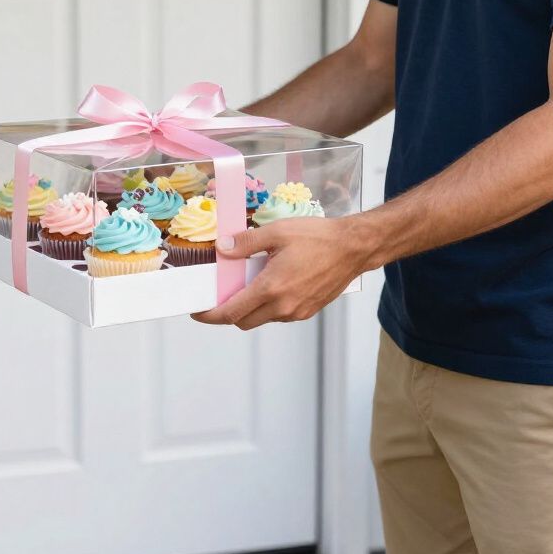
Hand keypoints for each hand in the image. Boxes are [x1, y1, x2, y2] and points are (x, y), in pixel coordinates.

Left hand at [191, 216, 369, 330]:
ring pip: (262, 319)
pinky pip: (279, 315)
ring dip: (249, 309)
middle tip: (218, 297)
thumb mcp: (277, 232)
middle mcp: (284, 306)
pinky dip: (267, 306)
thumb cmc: (319, 237)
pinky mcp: (308, 311)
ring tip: (246, 285)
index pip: (232, 313)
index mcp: (272, 288)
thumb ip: (246, 243)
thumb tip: (222, 248)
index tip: (198, 312)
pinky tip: (269, 285)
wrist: (354, 248)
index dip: (210, 315)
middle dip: (227, 314)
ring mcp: (297, 311)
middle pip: (244, 321)